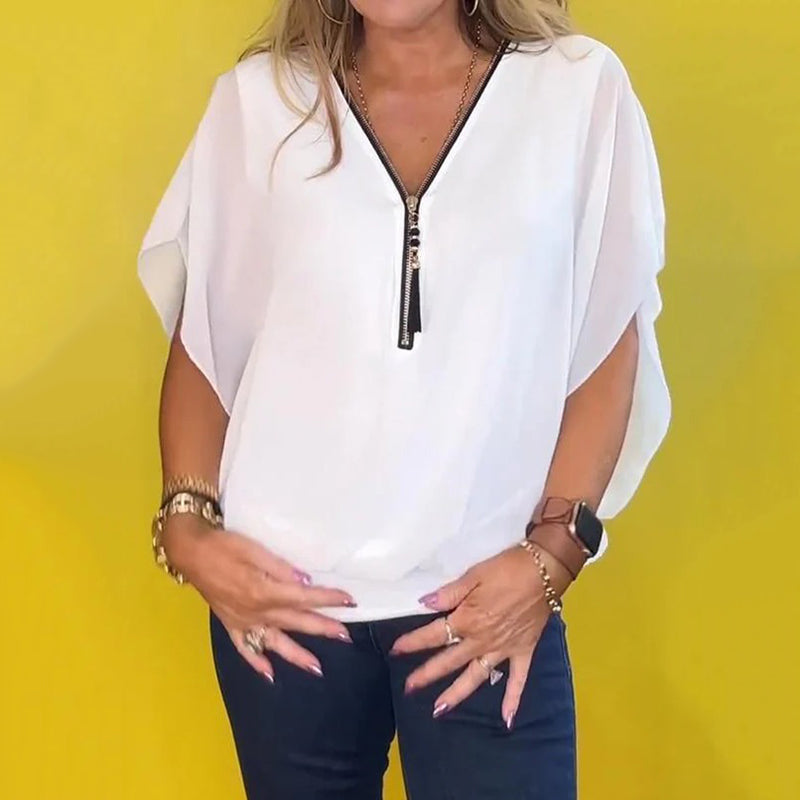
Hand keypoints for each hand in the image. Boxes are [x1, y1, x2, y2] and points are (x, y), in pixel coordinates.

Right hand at [163, 513, 355, 680]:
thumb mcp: (253, 549)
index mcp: (263, 590)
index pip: (303, 597)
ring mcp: (242, 621)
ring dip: (296, 655)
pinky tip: (269, 674)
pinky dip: (256, 662)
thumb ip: (280, 567)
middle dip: (322, 628)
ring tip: (317, 667)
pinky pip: (244, 648)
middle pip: (295, 621)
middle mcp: (255, 611)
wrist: (189, 552)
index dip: (327, 599)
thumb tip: (305, 582)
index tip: (348, 600)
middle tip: (346, 636)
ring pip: (274, 642)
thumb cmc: (223, 545)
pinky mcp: (230, 624)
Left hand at [389, 538, 573, 728]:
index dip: (413, 642)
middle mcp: (482, 640)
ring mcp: (503, 649)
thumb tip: (423, 604)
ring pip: (476, 676)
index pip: (434, 634)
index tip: (396, 650)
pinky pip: (518, 679)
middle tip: (409, 688)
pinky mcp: (523, 651)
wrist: (545, 571)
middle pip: (449, 660)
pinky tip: (507, 719)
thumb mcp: (474, 574)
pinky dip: (513, 699)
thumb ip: (449, 592)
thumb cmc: (507, 569)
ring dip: (457, 693)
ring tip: (440, 709)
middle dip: (427, 674)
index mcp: (468, 619)